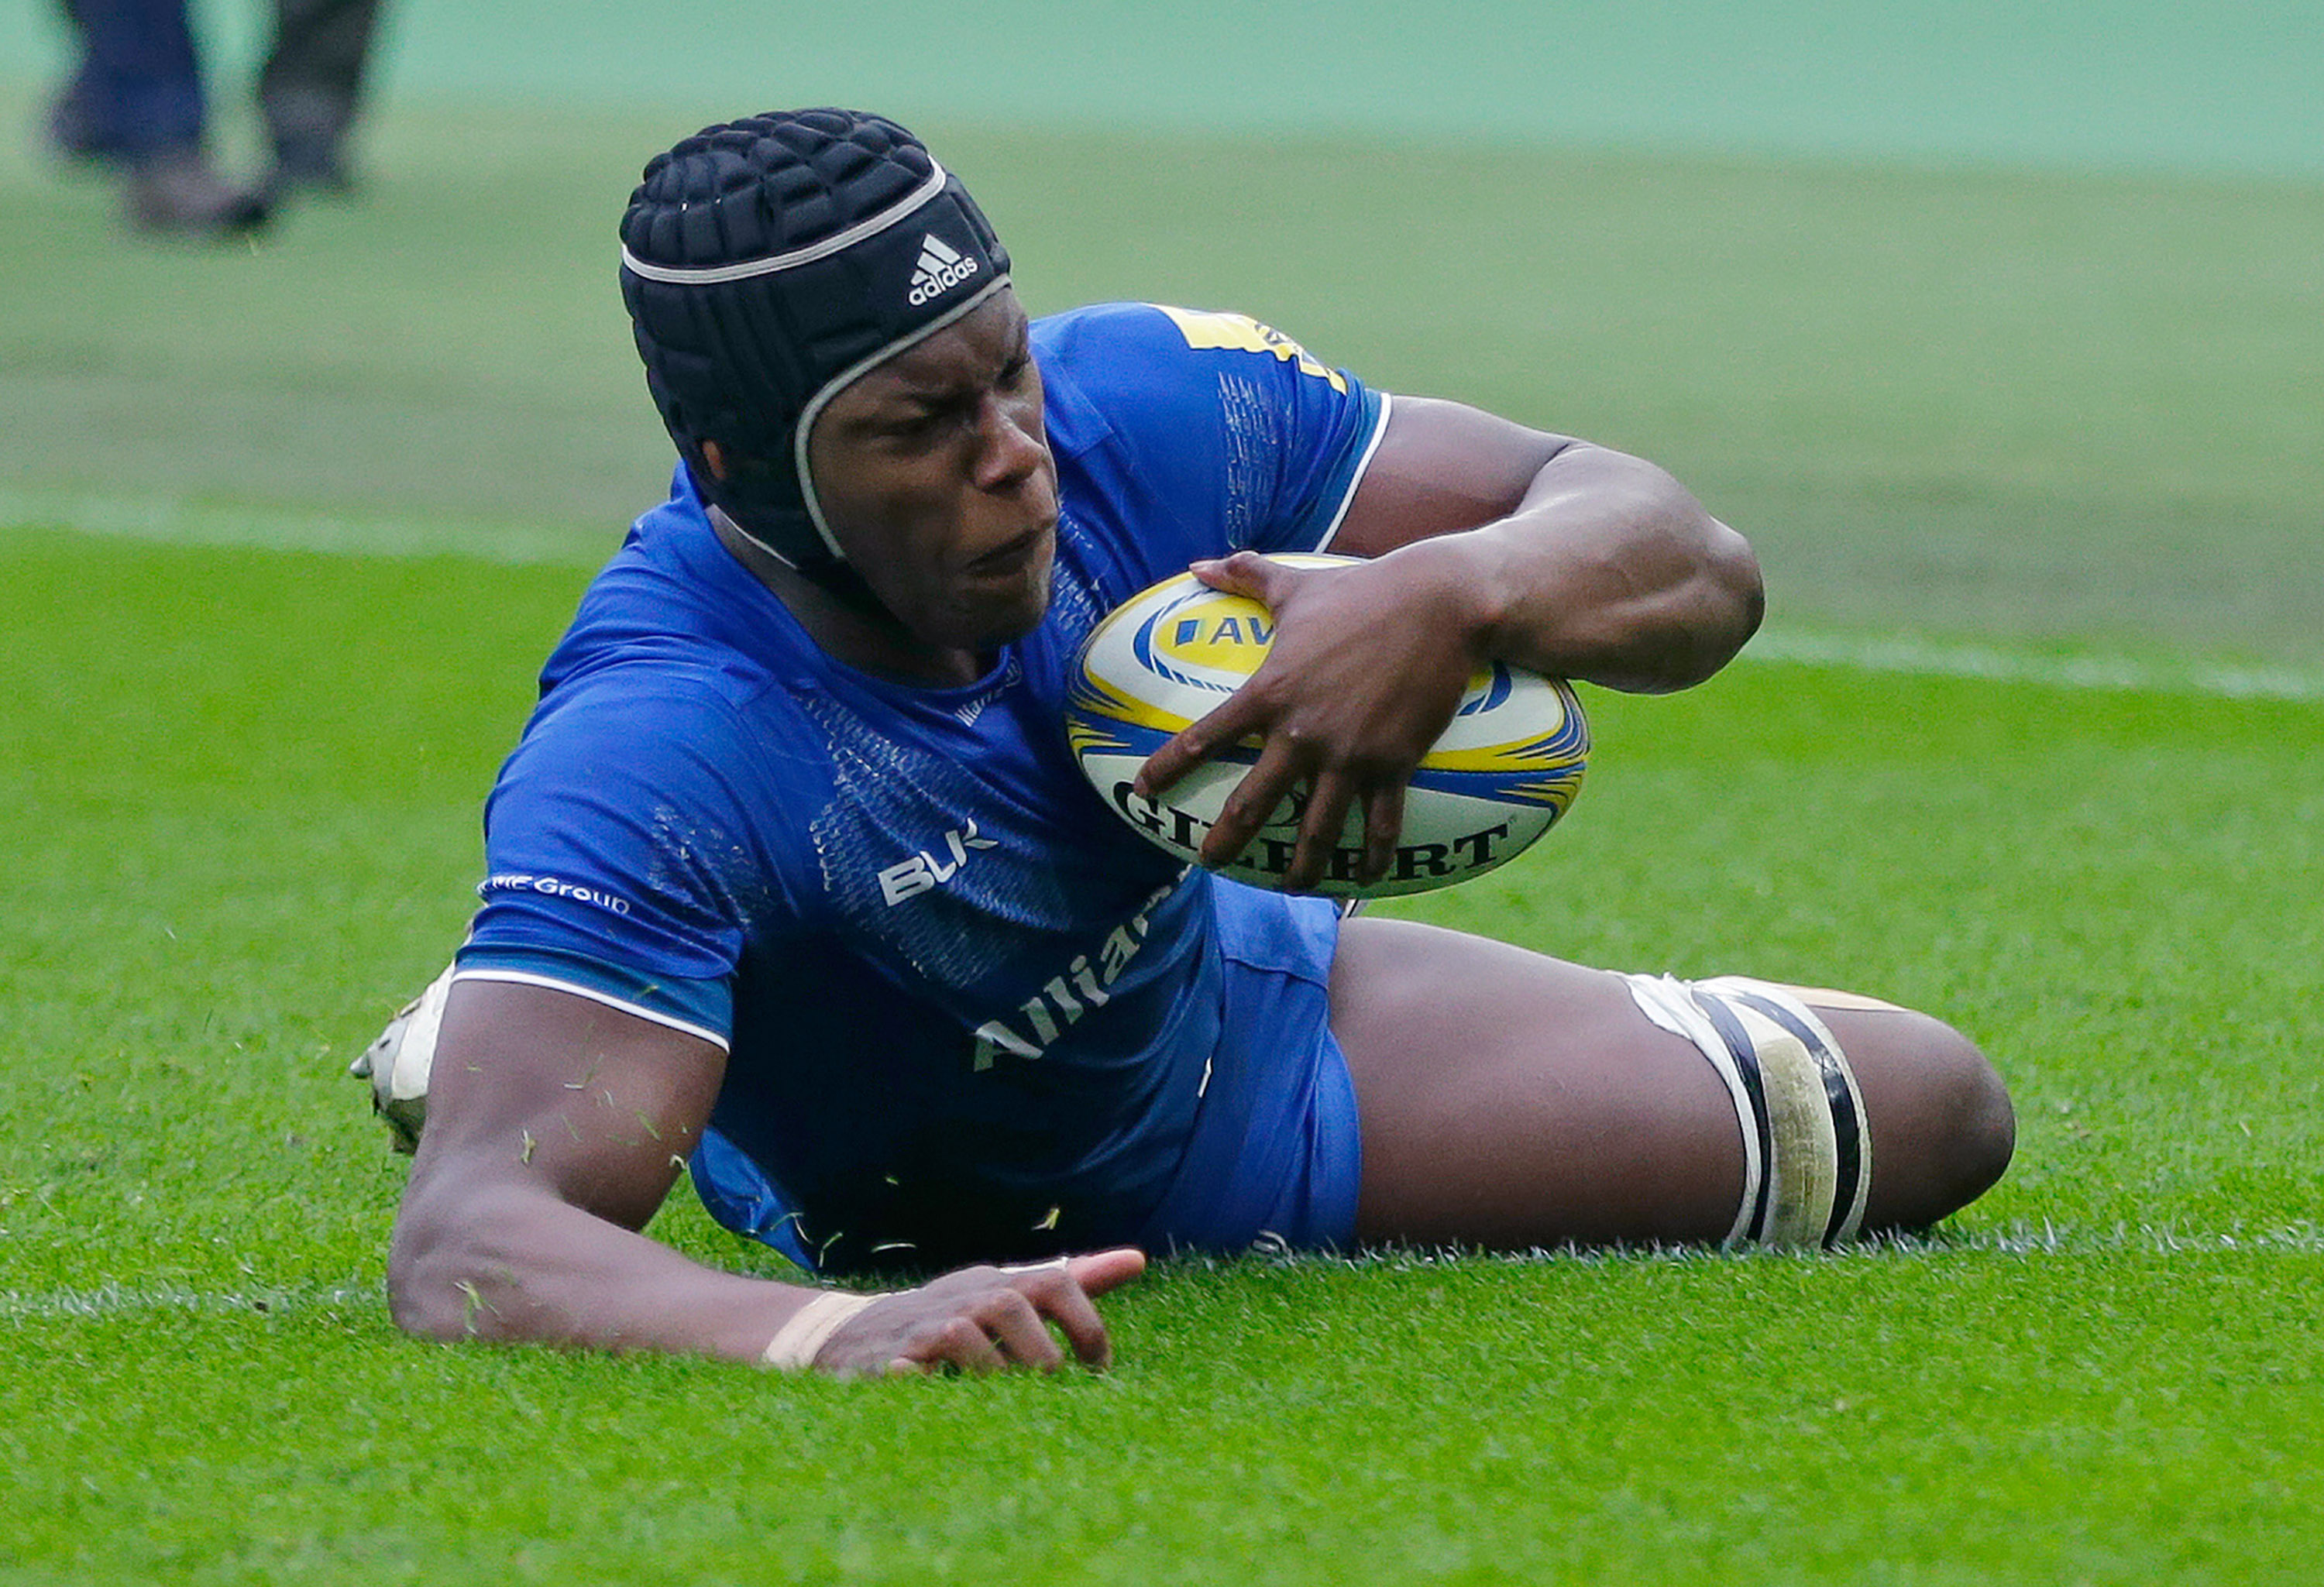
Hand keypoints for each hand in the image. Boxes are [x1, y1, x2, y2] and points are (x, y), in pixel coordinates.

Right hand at [811, 1248, 1147, 1376]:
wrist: (853, 1335)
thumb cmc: (952, 1316)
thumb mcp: (1010, 1293)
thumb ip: (1073, 1282)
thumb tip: (1138, 1260)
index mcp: (999, 1282)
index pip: (1054, 1281)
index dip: (1085, 1325)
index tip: (1098, 1370)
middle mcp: (964, 1296)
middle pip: (1013, 1306)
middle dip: (1041, 1356)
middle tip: (1054, 1395)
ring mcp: (923, 1326)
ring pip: (967, 1337)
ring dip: (995, 1375)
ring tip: (1009, 1405)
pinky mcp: (890, 1360)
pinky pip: (915, 1373)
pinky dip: (932, 1385)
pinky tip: (947, 1401)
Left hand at [1133, 550, 1484, 890]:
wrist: (1439, 605)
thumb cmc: (1362, 591)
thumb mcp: (1295, 584)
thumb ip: (1244, 576)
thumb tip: (1197, 564)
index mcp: (1270, 691)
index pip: (1203, 738)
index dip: (1167, 768)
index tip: (1143, 792)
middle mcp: (1302, 733)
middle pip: (1253, 804)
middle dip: (1225, 842)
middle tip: (1207, 863)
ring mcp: (1349, 755)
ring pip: (1316, 829)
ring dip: (1300, 868)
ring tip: (1291, 889)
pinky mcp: (1394, 764)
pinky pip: (1378, 825)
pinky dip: (1369, 856)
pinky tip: (1363, 877)